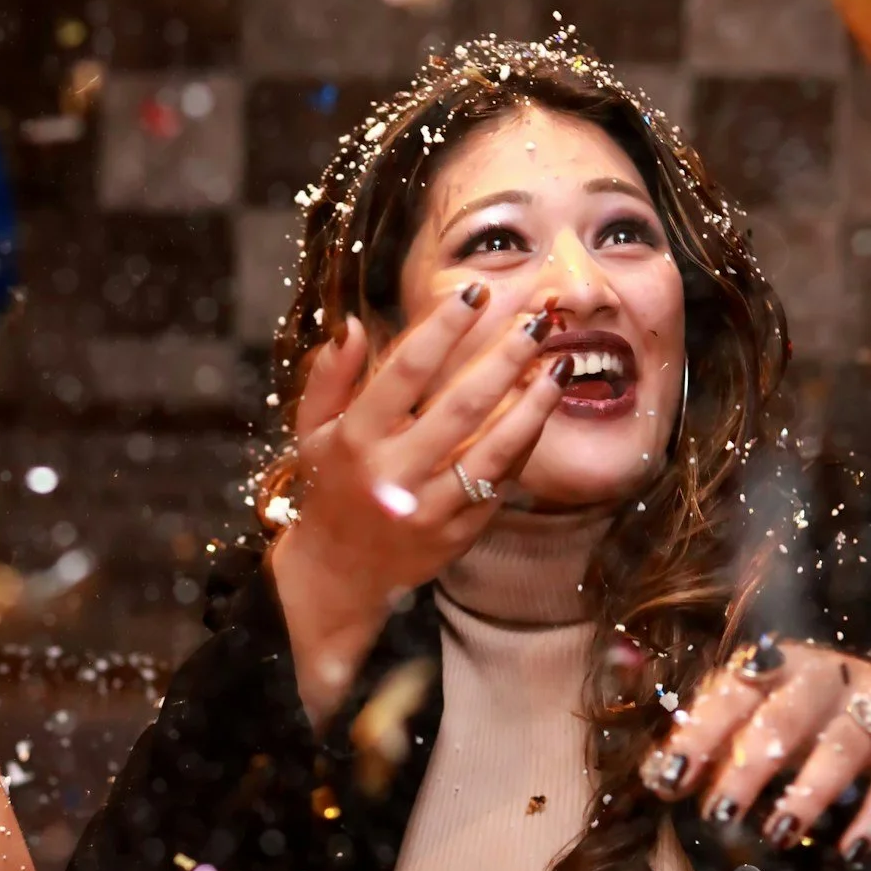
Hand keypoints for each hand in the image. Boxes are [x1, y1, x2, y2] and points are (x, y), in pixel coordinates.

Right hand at [269, 286, 573, 715]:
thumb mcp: (311, 431)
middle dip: (504, 358)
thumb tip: (353, 325)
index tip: (475, 293)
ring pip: (493, 450)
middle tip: (537, 321)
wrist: (335, 577)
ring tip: (558, 365)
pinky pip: (499, 485)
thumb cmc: (328, 488)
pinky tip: (541, 414)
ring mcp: (427, 509)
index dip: (443, 328)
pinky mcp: (455, 536)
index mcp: (354, 440)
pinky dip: (523, 447)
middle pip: (460, 406)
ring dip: (532, 405)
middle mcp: (391, 475)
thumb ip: (329, 377)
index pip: (406, 372)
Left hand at [642, 636, 870, 856]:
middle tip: (720, 814)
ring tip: (778, 834)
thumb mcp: (751, 716)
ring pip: (841, 745)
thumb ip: (709, 745)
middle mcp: (821, 679)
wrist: (866, 689)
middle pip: (782, 719)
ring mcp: (865, 704)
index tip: (670, 780)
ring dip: (808, 792)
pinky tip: (849, 851)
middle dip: (749, 767)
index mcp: (771, 667)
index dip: (699, 737)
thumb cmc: (791, 707)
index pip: (728, 697)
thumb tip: (659, 780)